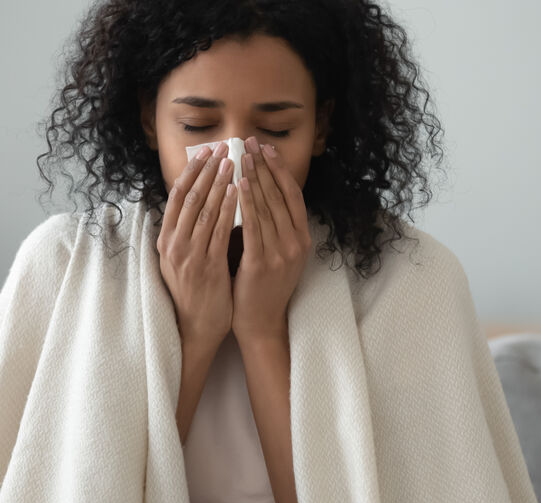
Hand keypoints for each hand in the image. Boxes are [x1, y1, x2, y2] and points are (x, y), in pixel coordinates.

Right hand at [157, 141, 238, 353]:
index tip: (205, 152)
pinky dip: (228, 208)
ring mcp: (188, 255)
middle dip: (206, 170)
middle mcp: (173, 244)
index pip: (176, 196)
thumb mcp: (182, 259)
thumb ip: (188, 232)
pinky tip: (238, 192)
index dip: (191, 171)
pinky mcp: (206, 267)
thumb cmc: (194, 292)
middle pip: (189, 197)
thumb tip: (199, 202)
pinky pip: (218, 231)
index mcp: (165, 240)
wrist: (195, 328)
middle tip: (223, 148)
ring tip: (232, 162)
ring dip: (219, 183)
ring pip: (203, 210)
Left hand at [231, 136, 311, 347]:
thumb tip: (257, 190)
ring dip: (254, 178)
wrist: (260, 321)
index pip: (292, 195)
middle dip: (263, 167)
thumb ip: (272, 225)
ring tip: (241, 156)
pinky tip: (237, 185)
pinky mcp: (263, 263)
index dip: (279, 169)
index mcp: (302, 238)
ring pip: (267, 207)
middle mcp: (296, 243)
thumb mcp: (277, 252)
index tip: (266, 148)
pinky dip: (246, 203)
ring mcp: (282, 253)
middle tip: (250, 143)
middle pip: (279, 196)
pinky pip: (254, 226)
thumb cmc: (262, 285)